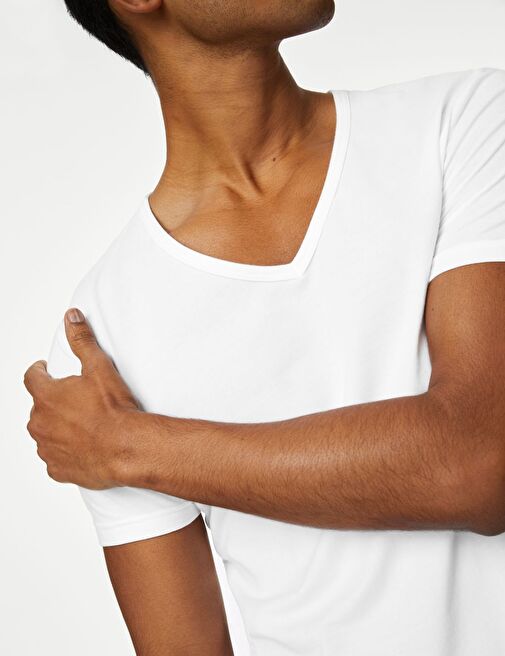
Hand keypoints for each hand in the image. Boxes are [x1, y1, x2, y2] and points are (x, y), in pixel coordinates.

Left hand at [24, 308, 140, 488]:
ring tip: (82, 424)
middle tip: (76, 400)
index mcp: (47, 396)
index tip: (43, 370)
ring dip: (58, 428)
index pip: (32, 378)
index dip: (39, 372)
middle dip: (53, 402)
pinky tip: (83, 447)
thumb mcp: (99, 368)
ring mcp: (47, 448)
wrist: (126, 448)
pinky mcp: (58, 469)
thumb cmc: (114, 411)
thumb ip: (82, 340)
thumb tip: (71, 318)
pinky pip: (55, 458)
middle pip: (39, 407)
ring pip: (45, 434)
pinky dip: (65, 452)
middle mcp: (40, 423)